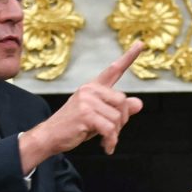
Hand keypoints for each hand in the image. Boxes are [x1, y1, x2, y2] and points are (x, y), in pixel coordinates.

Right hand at [19, 42, 144, 171]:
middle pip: (122, 102)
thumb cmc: (75, 125)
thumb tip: (139, 103)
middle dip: (122, 120)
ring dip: (115, 133)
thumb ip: (118, 109)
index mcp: (93, 87)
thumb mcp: (99, 115)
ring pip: (118, 118)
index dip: (129, 57)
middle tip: (112, 132)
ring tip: (106, 139)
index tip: (140, 43)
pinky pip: (110, 129)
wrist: (50, 136)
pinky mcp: (86, 114)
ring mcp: (87, 100)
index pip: (114, 70)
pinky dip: (111, 141)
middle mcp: (90, 90)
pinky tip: (106, 147)